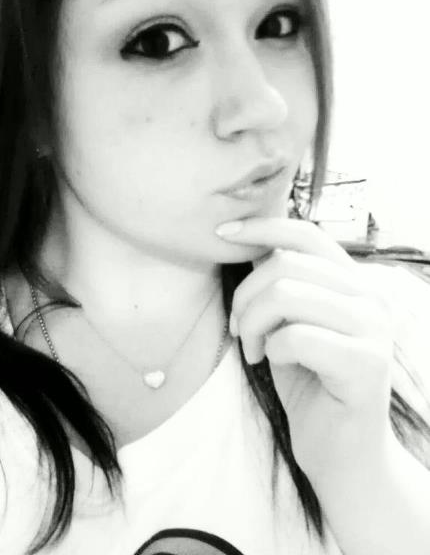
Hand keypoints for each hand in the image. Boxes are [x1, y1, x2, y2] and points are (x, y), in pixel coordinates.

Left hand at [216, 216, 396, 485]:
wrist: (341, 453)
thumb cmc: (309, 384)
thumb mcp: (289, 323)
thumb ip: (281, 285)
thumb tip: (246, 245)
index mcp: (354, 282)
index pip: (306, 234)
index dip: (260, 228)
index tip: (221, 233)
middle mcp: (371, 297)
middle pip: (286, 264)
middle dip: (245, 296)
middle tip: (237, 329)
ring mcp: (374, 329)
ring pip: (286, 294)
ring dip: (253, 323)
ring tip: (253, 349)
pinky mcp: (366, 364)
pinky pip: (296, 337)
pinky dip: (272, 349)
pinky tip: (275, 364)